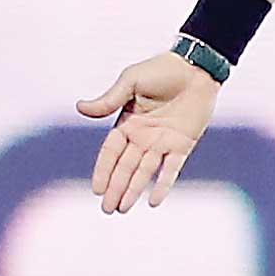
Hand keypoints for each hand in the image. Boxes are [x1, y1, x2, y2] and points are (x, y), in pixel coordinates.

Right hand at [77, 50, 218, 214]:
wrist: (195, 66)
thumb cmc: (162, 69)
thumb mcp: (131, 81)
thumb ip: (109, 100)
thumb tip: (79, 108)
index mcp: (127, 123)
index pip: (111, 152)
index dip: (103, 170)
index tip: (97, 189)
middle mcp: (143, 137)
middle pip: (126, 167)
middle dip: (116, 188)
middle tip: (107, 209)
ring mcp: (162, 142)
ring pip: (144, 172)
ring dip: (133, 190)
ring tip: (123, 209)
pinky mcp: (182, 144)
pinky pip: (171, 168)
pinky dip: (163, 184)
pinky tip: (154, 201)